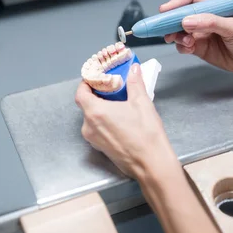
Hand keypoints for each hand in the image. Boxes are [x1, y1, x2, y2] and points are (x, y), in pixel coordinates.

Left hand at [75, 63, 178, 179]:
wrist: (151, 163)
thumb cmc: (146, 134)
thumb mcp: (142, 102)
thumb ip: (135, 83)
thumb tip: (134, 69)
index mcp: (95, 112)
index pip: (80, 93)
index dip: (86, 84)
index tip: (97, 78)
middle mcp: (89, 127)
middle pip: (86, 105)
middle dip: (97, 95)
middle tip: (111, 88)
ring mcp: (94, 140)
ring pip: (92, 118)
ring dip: (101, 109)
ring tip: (117, 104)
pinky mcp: (101, 148)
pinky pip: (97, 130)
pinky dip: (104, 122)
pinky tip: (120, 119)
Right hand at [161, 0, 232, 77]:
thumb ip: (210, 23)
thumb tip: (186, 21)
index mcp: (213, 8)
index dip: (176, 3)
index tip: (165, 11)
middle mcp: (205, 19)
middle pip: (179, 15)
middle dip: (169, 21)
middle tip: (162, 29)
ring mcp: (201, 34)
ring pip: (178, 31)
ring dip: (176, 36)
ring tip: (184, 42)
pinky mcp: (199, 48)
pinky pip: (183, 46)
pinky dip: (181, 47)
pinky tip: (188, 49)